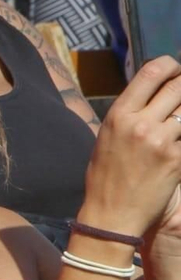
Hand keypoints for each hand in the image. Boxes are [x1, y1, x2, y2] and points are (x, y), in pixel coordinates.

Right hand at [79, 56, 180, 237]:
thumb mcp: (108, 138)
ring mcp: (160, 141)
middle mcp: (139, 123)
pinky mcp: (177, 159)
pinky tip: (179, 143)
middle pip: (178, 86)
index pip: (151, 73)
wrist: (111, 215)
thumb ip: (130, 114)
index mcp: (118, 114)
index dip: (171, 65)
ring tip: (180, 122)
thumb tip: (153, 95)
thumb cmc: (106, 178)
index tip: (176, 69)